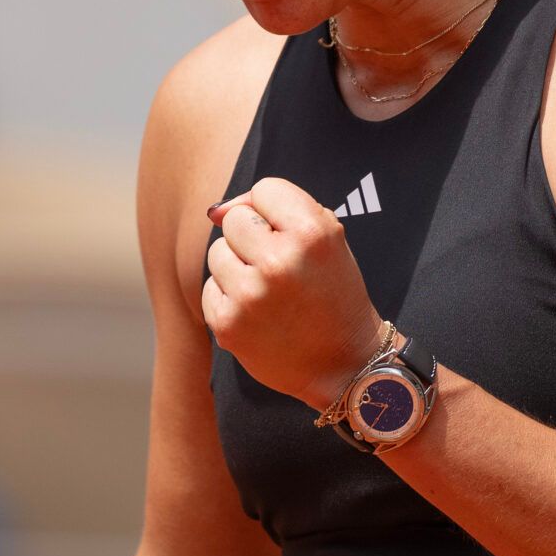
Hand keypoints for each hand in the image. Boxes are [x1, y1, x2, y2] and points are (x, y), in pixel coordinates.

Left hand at [203, 178, 386, 411]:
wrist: (345, 365)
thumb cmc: (335, 295)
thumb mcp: (329, 240)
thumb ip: (279, 210)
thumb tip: (215, 210)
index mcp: (312, 233)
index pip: (264, 189)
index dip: (275, 211)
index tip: (290, 236)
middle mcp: (279, 261)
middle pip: (234, 219)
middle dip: (252, 237)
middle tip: (279, 267)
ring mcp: (250, 294)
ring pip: (217, 251)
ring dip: (238, 267)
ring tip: (269, 291)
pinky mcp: (228, 324)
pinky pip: (210, 287)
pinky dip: (228, 297)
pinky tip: (258, 314)